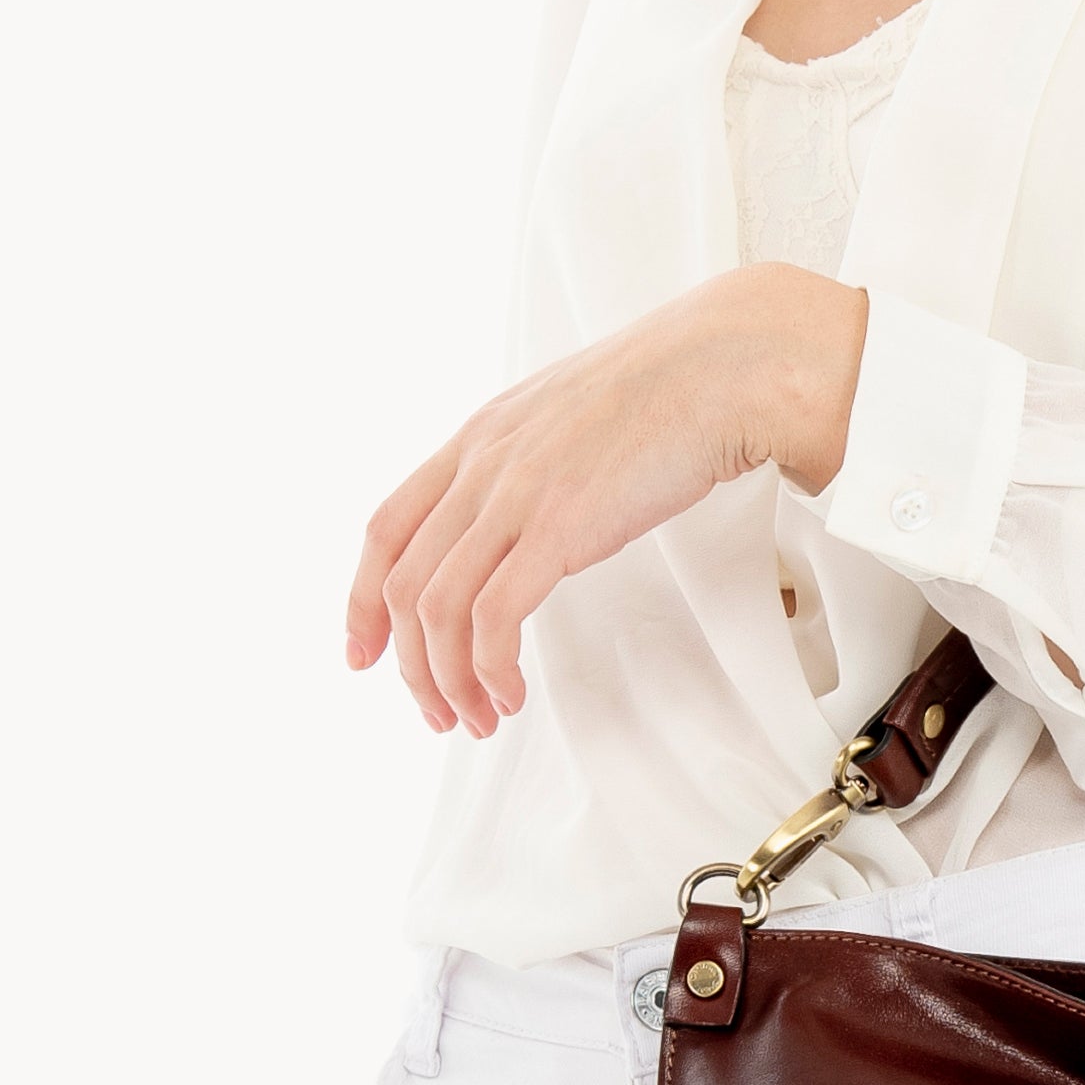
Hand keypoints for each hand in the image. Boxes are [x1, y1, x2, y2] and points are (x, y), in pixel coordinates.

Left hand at [345, 263, 868, 734]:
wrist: (724, 367)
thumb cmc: (670, 392)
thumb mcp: (569, 419)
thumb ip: (532, 464)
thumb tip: (533, 520)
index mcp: (477, 439)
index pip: (385, 529)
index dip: (361, 600)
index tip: (365, 653)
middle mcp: (481, 466)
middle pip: (403, 585)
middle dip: (412, 667)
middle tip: (441, 714)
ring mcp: (516, 494)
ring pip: (439, 610)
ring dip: (449, 680)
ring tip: (480, 717)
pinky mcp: (561, 524)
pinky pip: (495, 616)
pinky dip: (491, 667)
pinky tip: (512, 691)